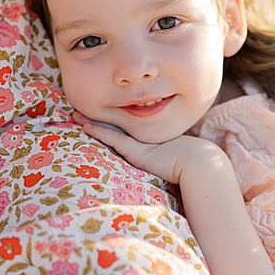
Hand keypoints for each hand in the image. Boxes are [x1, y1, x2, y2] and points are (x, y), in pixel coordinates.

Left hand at [75, 114, 216, 185]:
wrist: (200, 164)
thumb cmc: (190, 165)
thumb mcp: (174, 159)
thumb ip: (164, 159)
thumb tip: (161, 160)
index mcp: (149, 138)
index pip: (124, 127)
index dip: (109, 120)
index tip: (96, 114)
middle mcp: (142, 136)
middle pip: (114, 123)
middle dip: (96, 116)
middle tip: (77, 110)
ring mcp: (139, 142)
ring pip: (110, 128)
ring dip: (91, 122)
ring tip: (75, 115)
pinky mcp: (135, 151)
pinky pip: (113, 138)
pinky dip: (99, 132)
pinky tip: (85, 127)